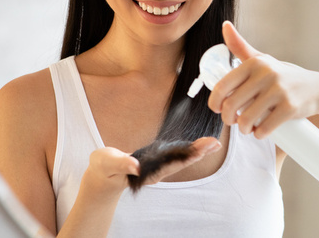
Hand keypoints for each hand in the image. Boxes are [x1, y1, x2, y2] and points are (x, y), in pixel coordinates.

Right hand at [82, 138, 220, 197]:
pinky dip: (189, 149)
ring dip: (198, 151)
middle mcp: (156, 172)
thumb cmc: (104, 168)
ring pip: (181, 159)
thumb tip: (136, 166)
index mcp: (147, 172)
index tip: (201, 151)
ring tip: (214, 143)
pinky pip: (177, 155)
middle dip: (198, 153)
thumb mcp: (108, 164)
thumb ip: (121, 164)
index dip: (186, 158)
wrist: (103, 175)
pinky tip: (200, 146)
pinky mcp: (157, 161)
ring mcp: (158, 167)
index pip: (171, 165)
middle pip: (181, 162)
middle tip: (215, 143)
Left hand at [207, 21, 318, 137]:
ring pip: (246, 119)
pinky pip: (265, 127)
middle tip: (233, 122)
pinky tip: (260, 132)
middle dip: (228, 119)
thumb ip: (240, 46)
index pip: (222, 86)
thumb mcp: (261, 60)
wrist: (315, 88)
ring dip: (244, 129)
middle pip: (231, 106)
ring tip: (247, 128)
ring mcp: (279, 90)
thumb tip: (225, 25)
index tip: (218, 110)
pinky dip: (259, 134)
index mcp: (254, 64)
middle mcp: (266, 74)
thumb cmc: (281, 76)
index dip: (215, 103)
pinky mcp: (290, 107)